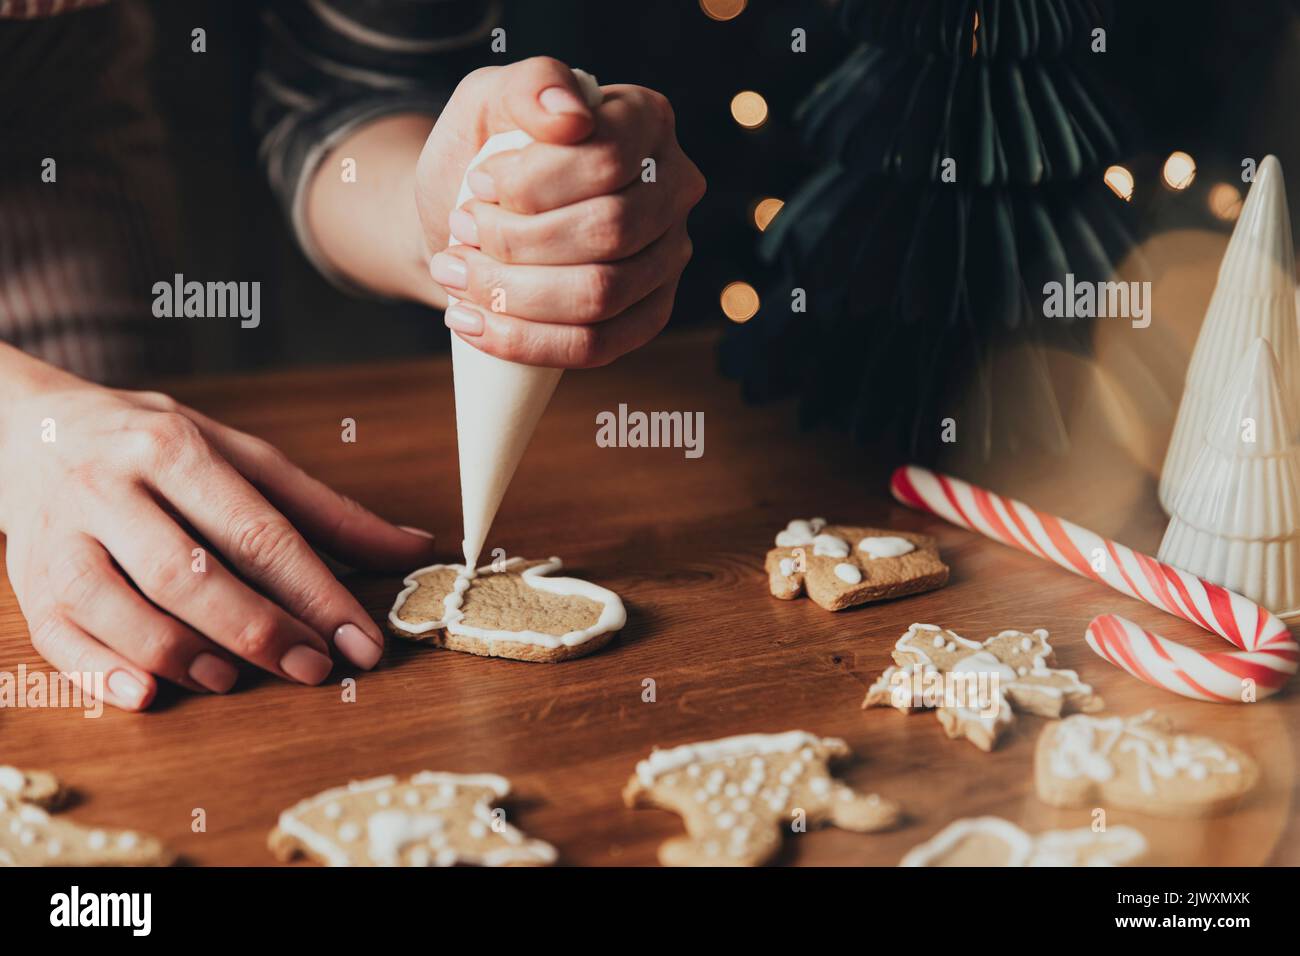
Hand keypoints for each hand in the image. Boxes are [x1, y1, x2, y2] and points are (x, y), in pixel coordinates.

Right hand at [0, 350, 437, 710]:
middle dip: (259, 630)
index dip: (315, 593)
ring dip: (185, 655)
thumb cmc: (157, 447)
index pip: (258, 531)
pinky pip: (56, 636)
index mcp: (174, 448)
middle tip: (314, 669)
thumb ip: (326, 509)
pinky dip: (101, 672)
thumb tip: (415, 547)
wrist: (32, 428)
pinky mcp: (26, 579)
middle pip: (189, 573)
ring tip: (237, 680)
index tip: (361, 641)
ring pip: (118, 608)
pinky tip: (148, 694)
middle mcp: (110, 486)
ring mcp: (59, 535)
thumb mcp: (243, 456)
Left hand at [417, 57, 705, 367]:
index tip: (477, 184)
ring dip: (512, 293)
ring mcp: (668, 258)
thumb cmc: (485, 156)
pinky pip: (597, 346)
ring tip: (455, 275)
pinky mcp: (647, 316)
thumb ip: (529, 86)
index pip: (607, 158)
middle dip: (516, 241)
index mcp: (646, 122)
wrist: (468, 221)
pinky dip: (525, 341)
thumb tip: (571, 116)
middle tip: (459, 232)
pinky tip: (473, 322)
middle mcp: (674, 189)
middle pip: (608, 230)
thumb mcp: (488, 101)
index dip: (533, 181)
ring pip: (601, 294)